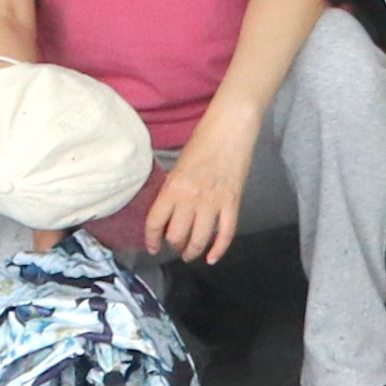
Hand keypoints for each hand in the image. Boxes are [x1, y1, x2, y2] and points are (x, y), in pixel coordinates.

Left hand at [143, 123, 252, 259]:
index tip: (153, 247)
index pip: (155, 223)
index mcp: (173, 188)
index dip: (152, 240)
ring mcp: (214, 202)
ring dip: (192, 251)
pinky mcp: (233, 202)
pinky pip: (225, 233)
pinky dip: (219, 249)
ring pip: (199, 240)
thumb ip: (173, 190)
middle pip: (176, 236)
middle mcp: (191, 198)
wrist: (231, 128)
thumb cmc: (204, 141)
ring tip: (190, 254)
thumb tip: (170, 212)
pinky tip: (212, 258)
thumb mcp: (179, 166)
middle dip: (173, 245)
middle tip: (175, 246)